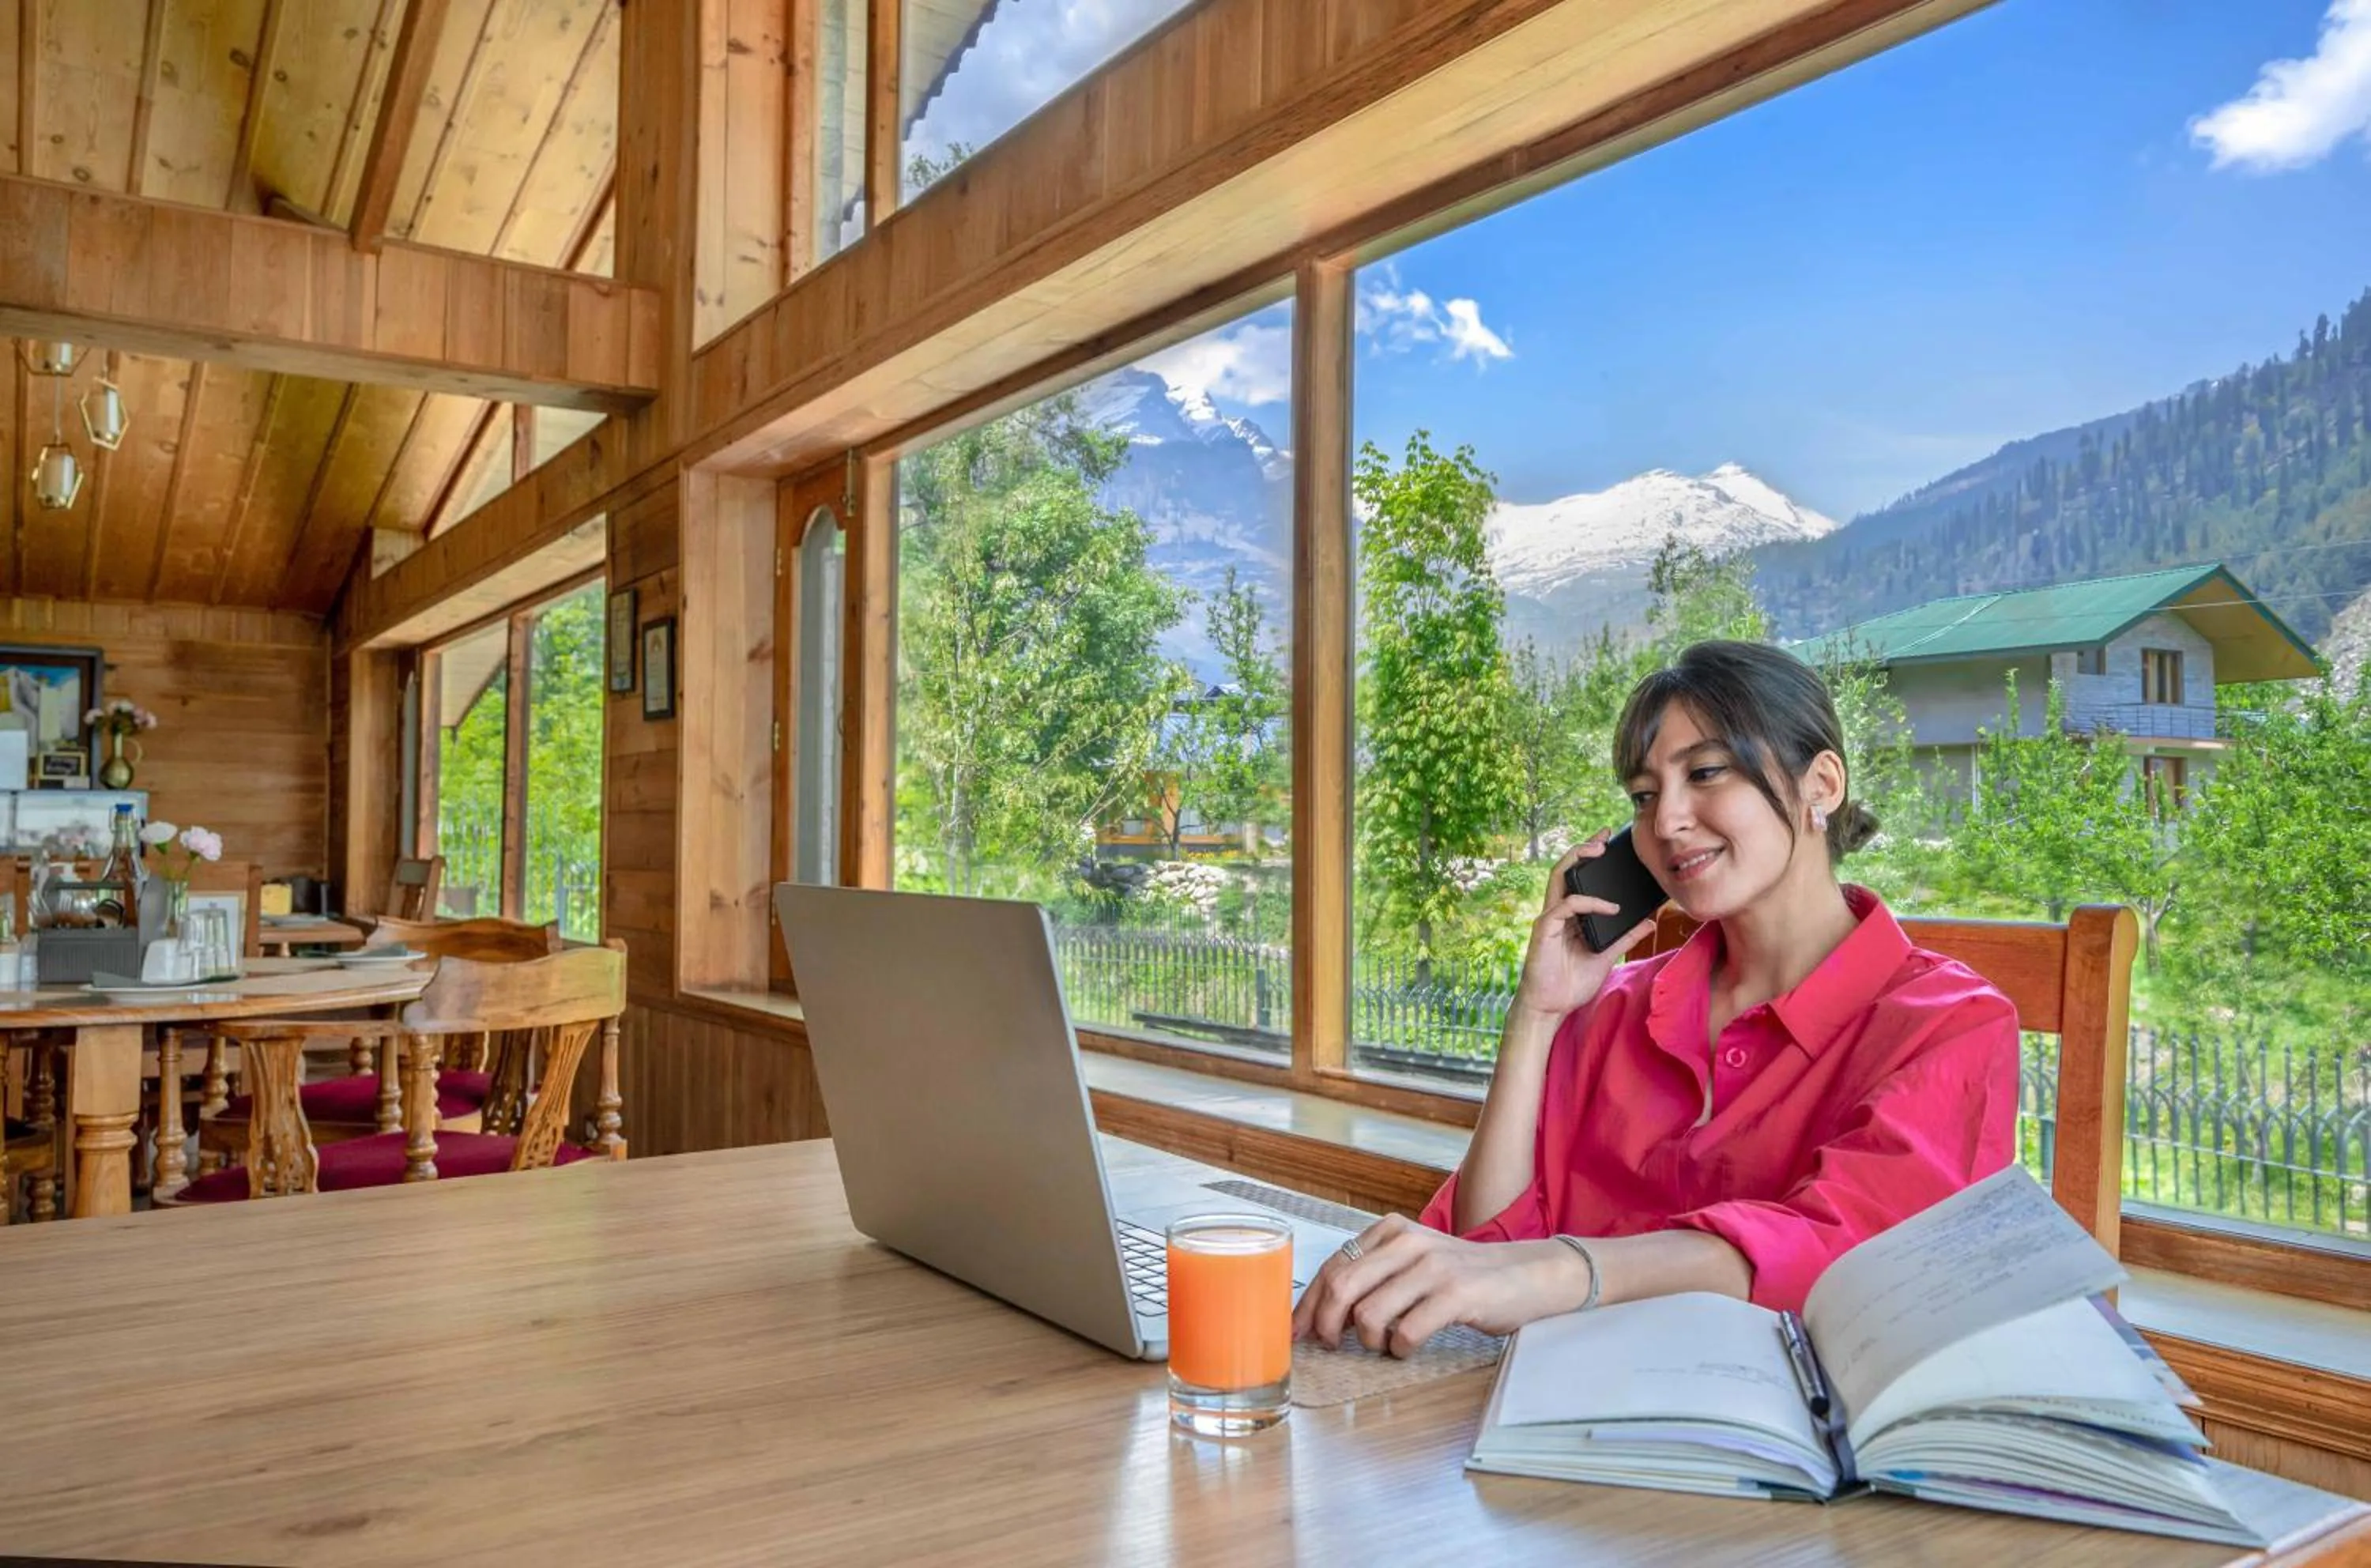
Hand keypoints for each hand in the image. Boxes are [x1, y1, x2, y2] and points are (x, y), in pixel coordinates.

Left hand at [1290, 1214, 1590, 1356]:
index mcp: (1392, 1230)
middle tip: (1330, 1346)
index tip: (1295, 1332)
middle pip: (1341, 1286)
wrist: (1529, 1274)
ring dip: (1369, 1341)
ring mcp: (1432, 1266)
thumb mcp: (1416, 1262)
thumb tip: (1325, 1313)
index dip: (1308, 1303)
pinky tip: (1409, 1348)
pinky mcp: (1456, 1294)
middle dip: (1325, 1324)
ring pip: (1369, 1312)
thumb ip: (1376, 1275)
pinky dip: (1400, 1349)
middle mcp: (1408, 1241)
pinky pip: (1407, 1331)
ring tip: (1384, 1345)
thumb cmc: (1465, 1276)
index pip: (1333, 1266)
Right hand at [1511, 833, 1655, 1022]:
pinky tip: (1609, 907)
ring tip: (1598, 851)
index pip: (1578, 877)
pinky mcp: (1545, 929)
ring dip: (1578, 860)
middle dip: (1583, 848)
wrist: (1551, 1007)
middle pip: (1565, 868)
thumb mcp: (1607, 956)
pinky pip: (1566, 906)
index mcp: (1570, 915)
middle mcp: (1558, 911)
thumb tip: (1649, 922)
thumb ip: (1625, 937)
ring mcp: (1550, 918)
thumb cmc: (1571, 983)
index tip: (1608, 841)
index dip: (1589, 856)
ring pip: (1559, 877)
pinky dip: (1589, 903)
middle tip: (1604, 837)